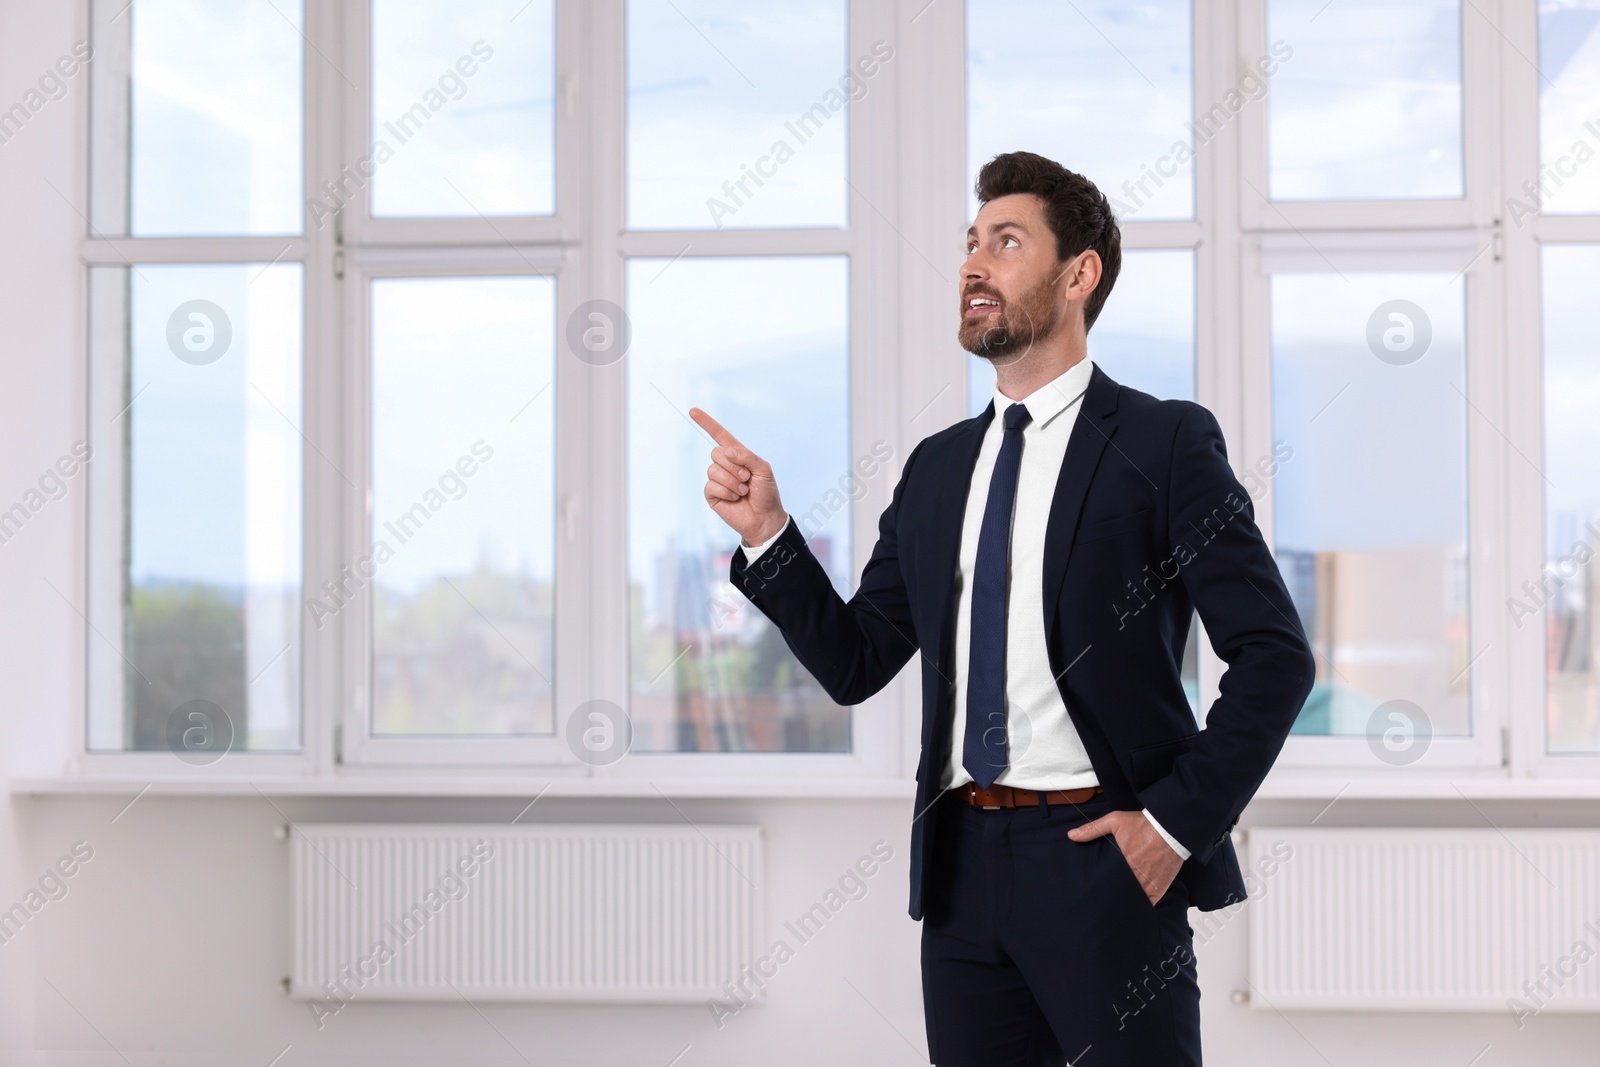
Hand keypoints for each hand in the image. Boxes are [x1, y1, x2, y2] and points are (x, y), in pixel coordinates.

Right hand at [689, 407, 787, 545]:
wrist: (765, 518)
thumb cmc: (766, 493)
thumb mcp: (763, 469)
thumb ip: (747, 456)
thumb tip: (726, 451)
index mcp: (737, 455)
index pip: (719, 435)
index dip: (707, 423)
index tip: (693, 410)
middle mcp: (725, 465)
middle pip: (716, 453)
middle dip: (735, 466)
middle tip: (747, 479)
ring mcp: (717, 479)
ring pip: (713, 469)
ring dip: (733, 481)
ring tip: (743, 491)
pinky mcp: (712, 494)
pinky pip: (711, 485)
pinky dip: (727, 491)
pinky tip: (735, 498)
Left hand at [1068, 810, 1182, 904]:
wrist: (1171, 827)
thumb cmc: (1143, 825)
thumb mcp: (1115, 821)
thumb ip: (1093, 829)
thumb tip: (1072, 835)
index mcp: (1124, 864)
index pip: (1108, 883)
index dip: (1101, 888)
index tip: (1095, 892)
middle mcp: (1137, 877)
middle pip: (1121, 894)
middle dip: (1113, 896)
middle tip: (1103, 902)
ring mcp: (1150, 884)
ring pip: (1135, 900)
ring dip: (1127, 901)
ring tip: (1116, 906)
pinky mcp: (1161, 887)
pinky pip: (1150, 902)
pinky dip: (1143, 903)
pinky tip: (1135, 904)